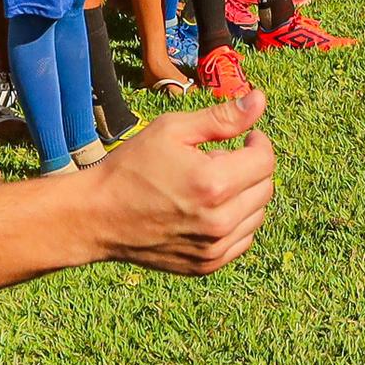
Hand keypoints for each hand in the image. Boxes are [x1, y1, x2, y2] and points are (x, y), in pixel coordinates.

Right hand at [85, 90, 276, 274]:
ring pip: (257, 215)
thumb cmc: (132, 167)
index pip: (265, 161)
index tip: (246, 137)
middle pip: (265, 188)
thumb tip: (259, 100)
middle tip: (220, 160)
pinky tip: (209, 210)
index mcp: (213, 184)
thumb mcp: (172, 131)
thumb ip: (221, 118)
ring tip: (211, 186)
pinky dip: (235, 221)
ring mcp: (214, 248)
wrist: (99, 216)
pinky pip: (242, 239)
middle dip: (251, 168)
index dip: (258, 142)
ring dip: (245, 196)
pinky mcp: (207, 265)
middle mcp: (219, 221)